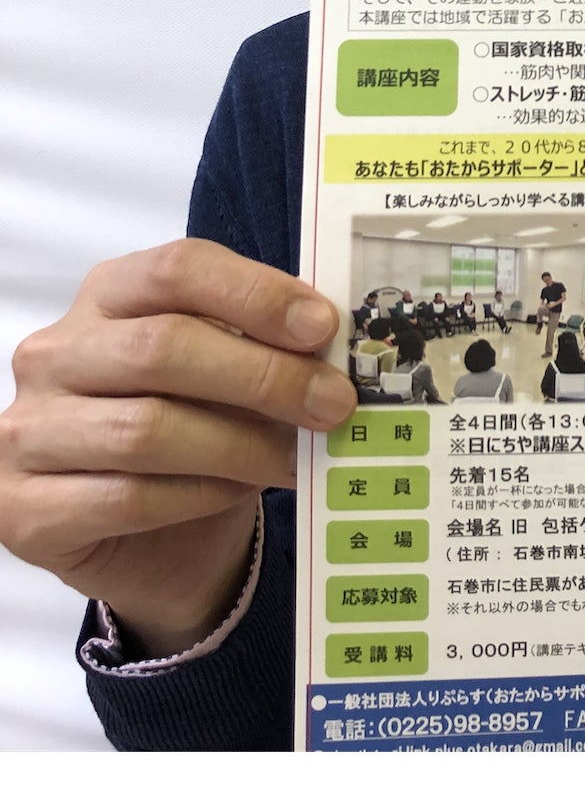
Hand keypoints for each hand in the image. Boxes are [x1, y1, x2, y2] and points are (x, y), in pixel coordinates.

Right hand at [0, 239, 354, 655]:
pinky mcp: (24, 508)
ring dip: (241, 444)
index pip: (176, 268)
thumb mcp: (229, 371)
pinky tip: (239, 493)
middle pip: (163, 347)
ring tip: (297, 457)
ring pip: (147, 428)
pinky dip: (201, 495)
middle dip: (263, 376)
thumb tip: (331, 347)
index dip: (256, 294)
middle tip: (332, 403)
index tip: (322, 327)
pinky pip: (129, 497)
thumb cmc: (195, 430)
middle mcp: (55, 353)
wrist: (151, 539)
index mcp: (107, 295)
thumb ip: (264, 346)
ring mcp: (28, 431)